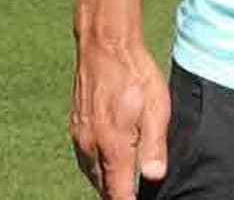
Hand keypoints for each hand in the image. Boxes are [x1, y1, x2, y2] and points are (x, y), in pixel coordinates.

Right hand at [71, 38, 169, 198]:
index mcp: (112, 146)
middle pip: (103, 186)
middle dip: (117, 195)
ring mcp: (80, 137)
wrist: (105, 48)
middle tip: (133, 195)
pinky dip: (97, 168)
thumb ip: (154, 145)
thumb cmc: (135, 76)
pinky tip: (107, 164)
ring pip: (92, 173)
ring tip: (122, 188)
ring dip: (106, 183)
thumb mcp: (157, 109)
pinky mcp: (76, 127)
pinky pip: (85, 158)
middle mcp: (91, 147)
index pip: (118, 191)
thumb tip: (155, 176)